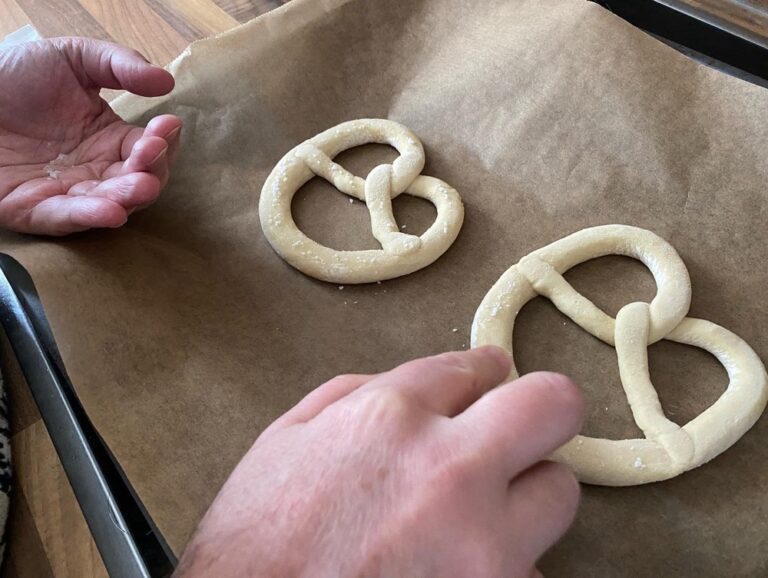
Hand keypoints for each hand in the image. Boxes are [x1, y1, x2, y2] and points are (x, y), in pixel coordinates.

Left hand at [0, 37, 181, 234]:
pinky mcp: (33, 209)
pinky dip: (88, 217)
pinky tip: (111, 212)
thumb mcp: (73, 58)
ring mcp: (67, 193)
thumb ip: (120, 65)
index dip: (162, 141)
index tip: (166, 125)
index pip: (149, 150)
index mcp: (109, 140)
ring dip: (128, 198)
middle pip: (137, 182)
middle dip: (151, 172)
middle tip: (151, 155)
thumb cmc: (15, 75)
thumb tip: (166, 81)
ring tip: (141, 186)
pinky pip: (65, 218)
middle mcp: (95, 171)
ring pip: (108, 204)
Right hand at [176, 347, 583, 577]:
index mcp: (391, 420)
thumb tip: (426, 386)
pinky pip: (530, 570)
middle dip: (537, 411)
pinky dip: (502, 563)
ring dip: (522, 496)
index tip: (492, 379)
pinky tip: (454, 568)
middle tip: (517, 428)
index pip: (474, 368)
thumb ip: (358, 396)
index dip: (484, 372)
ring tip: (473, 515)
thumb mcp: (287, 440)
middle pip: (552, 408)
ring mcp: (485, 549)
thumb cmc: (255, 545)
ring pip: (558, 494)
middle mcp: (452, 473)